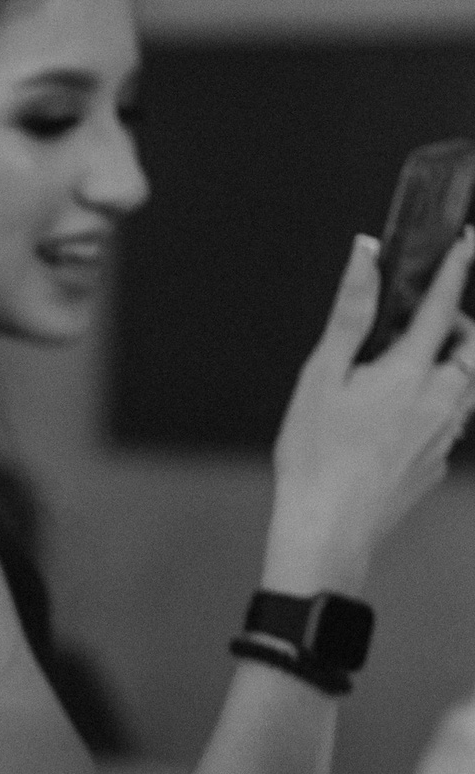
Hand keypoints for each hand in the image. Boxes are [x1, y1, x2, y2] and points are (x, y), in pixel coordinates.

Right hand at [267, 229, 474, 591]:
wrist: (328, 531)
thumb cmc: (315, 457)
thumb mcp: (321, 377)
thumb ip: (350, 314)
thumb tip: (366, 256)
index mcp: (409, 373)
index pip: (443, 307)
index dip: (455, 269)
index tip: (466, 242)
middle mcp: (439, 401)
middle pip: (473, 348)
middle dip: (461, 324)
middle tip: (431, 320)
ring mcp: (444, 436)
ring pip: (468, 386)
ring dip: (453, 365)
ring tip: (415, 368)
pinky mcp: (438, 465)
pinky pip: (452, 423)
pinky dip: (438, 406)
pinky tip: (400, 420)